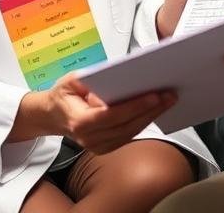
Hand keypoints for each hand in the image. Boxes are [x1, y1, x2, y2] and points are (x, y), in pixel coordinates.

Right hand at [9, 73, 175, 154]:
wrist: (54, 116)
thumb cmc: (64, 95)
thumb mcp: (70, 80)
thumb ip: (89, 79)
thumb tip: (114, 75)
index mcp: (80, 122)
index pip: (111, 115)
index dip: (134, 106)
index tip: (153, 95)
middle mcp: (90, 139)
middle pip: (126, 125)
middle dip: (150, 109)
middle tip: (169, 94)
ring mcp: (98, 146)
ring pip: (132, 132)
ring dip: (152, 116)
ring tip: (168, 99)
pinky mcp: (107, 147)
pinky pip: (130, 134)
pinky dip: (145, 121)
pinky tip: (157, 108)